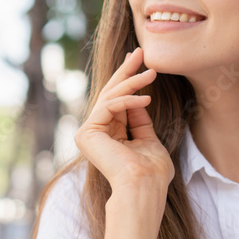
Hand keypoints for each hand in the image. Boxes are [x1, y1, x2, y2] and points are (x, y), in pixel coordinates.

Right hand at [74, 47, 174, 194]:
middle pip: (109, 94)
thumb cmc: (151, 171)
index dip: (128, 80)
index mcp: (108, 136)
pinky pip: (109, 106)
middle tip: (139, 51)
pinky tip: (146, 98)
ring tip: (152, 73)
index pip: (117, 101)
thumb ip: (140, 121)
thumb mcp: (148, 139)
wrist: (144, 186)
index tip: (141, 61)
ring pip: (110, 97)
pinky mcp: (87, 133)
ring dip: (132, 81)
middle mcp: (95, 133)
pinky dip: (128, 99)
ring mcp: (88, 133)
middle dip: (125, 71)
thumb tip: (140, 98)